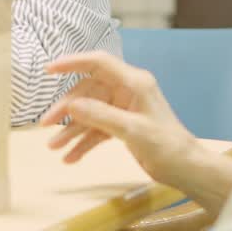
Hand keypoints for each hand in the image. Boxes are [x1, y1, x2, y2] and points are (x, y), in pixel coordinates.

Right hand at [42, 52, 203, 186]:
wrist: (186, 169)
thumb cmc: (167, 145)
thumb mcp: (133, 130)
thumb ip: (101, 115)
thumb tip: (72, 105)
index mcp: (134, 82)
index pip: (98, 63)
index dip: (72, 62)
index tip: (49, 69)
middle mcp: (127, 91)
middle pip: (88, 92)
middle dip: (67, 109)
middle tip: (45, 125)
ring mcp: (124, 108)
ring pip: (90, 113)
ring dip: (72, 130)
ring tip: (54, 147)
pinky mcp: (123, 126)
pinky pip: (97, 130)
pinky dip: (84, 142)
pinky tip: (71, 157)